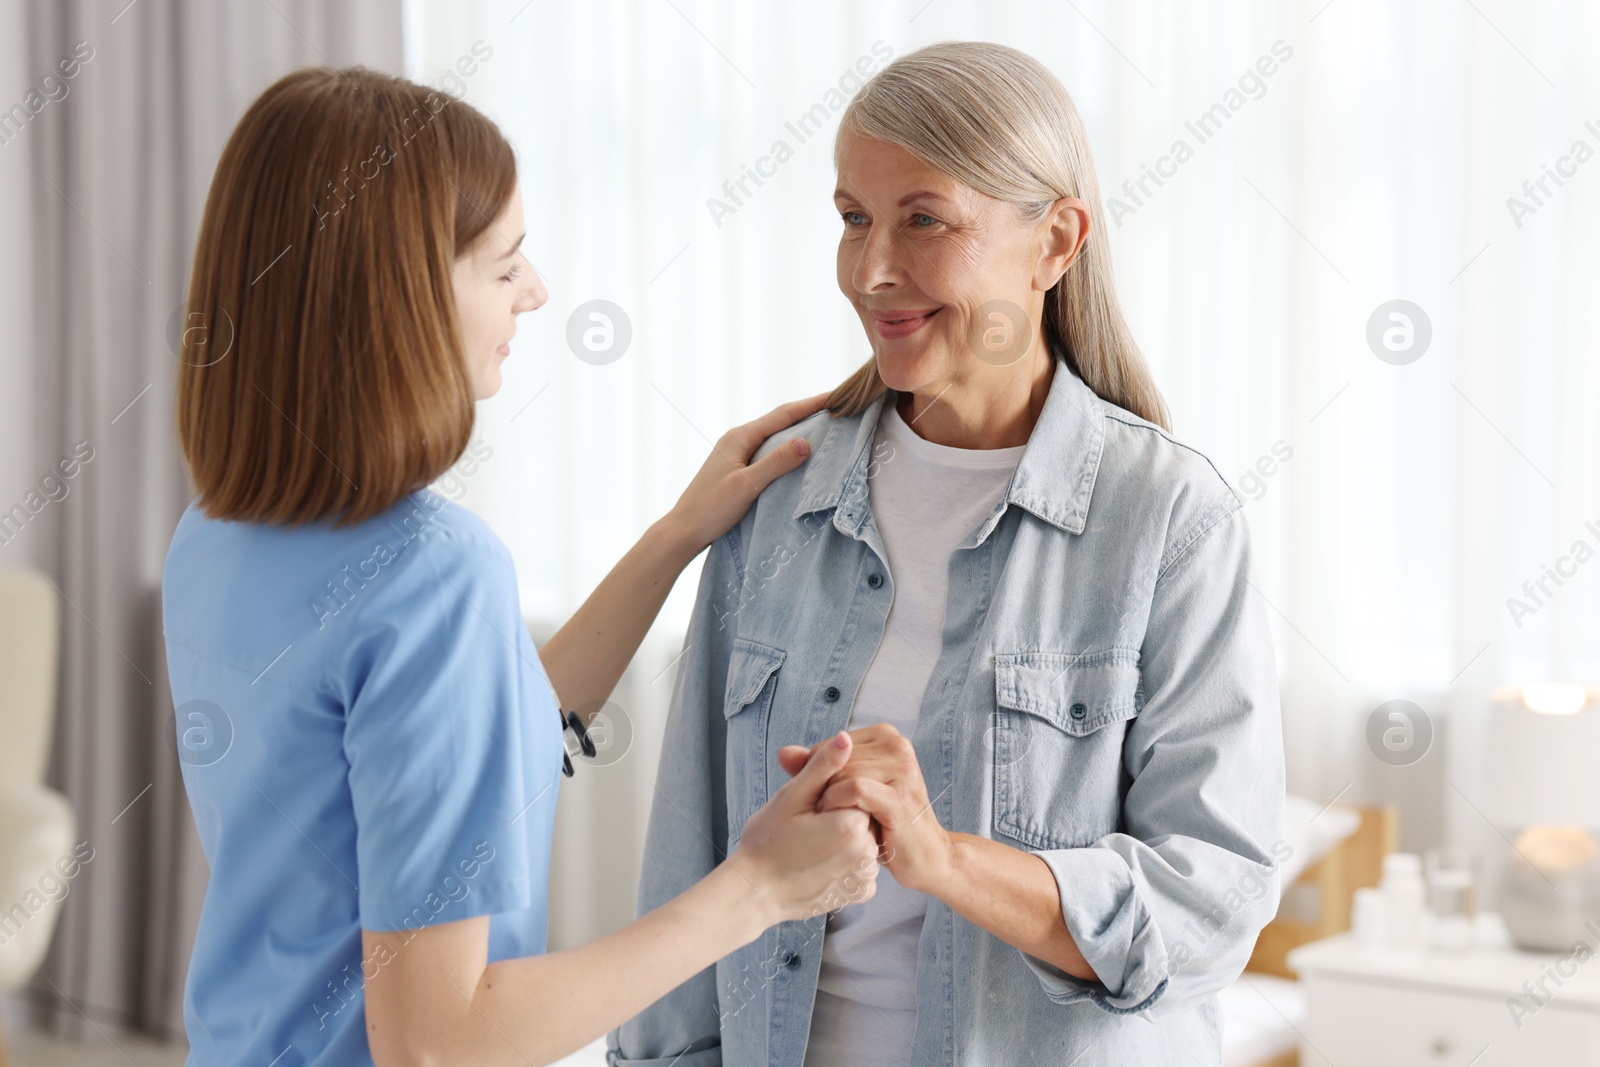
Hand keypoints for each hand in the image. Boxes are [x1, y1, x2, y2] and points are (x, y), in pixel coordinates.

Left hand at [661, 393, 828, 554]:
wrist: (683, 530)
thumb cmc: (711, 509)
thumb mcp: (747, 485)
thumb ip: (776, 463)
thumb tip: (805, 442)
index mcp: (740, 437)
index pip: (783, 415)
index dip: (812, 404)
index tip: (838, 395)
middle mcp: (737, 439)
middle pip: (779, 420)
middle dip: (808, 412)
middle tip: (837, 406)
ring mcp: (736, 453)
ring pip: (774, 434)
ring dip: (798, 428)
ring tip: (824, 425)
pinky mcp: (736, 467)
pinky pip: (768, 449)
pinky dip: (786, 446)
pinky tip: (797, 453)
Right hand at [731, 731, 880, 923]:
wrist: (754, 894)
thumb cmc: (766, 844)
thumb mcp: (792, 798)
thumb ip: (823, 766)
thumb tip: (846, 737)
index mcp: (852, 825)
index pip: (856, 793)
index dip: (830, 798)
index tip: (807, 813)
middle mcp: (866, 853)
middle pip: (863, 816)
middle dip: (840, 817)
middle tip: (807, 831)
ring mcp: (866, 877)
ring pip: (864, 840)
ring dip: (845, 840)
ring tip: (812, 849)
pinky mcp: (862, 893)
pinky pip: (862, 866)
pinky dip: (847, 863)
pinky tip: (821, 864)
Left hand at [777, 725, 954, 895]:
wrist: (926, 857)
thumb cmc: (885, 824)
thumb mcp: (849, 791)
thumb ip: (816, 770)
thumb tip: (783, 752)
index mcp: (886, 736)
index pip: (832, 744)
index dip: (818, 770)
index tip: (821, 796)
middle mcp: (898, 746)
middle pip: (837, 757)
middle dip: (823, 785)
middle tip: (825, 812)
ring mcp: (902, 769)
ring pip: (842, 771)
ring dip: (828, 797)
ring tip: (831, 819)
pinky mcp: (899, 795)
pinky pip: (854, 789)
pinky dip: (838, 804)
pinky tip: (838, 822)